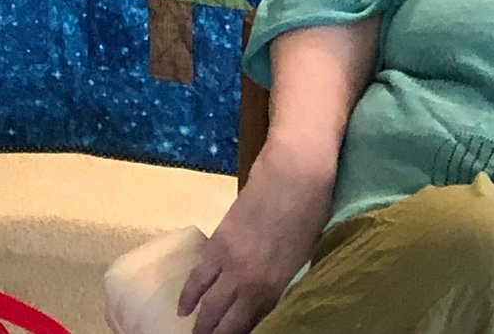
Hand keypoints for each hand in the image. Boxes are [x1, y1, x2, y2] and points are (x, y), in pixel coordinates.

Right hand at [178, 142, 336, 333]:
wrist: (294, 175)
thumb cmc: (309, 217)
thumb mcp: (299, 263)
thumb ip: (279, 288)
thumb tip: (264, 306)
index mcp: (273, 290)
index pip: (246, 327)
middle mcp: (247, 281)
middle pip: (222, 317)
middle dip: (210, 333)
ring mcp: (229, 260)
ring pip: (207, 299)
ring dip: (197, 319)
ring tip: (190, 332)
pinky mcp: (218, 239)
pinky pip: (199, 273)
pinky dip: (189, 292)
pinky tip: (184, 305)